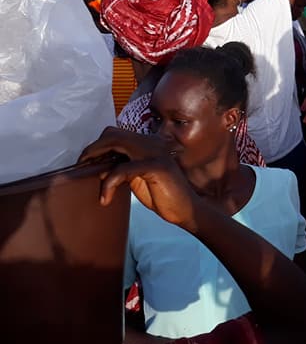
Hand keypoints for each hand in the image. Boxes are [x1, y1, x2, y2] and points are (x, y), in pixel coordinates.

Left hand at [79, 128, 199, 230]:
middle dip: (93, 149)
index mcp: (148, 143)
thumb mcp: (137, 179)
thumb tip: (98, 166)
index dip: (98, 145)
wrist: (186, 209)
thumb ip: (122, 168)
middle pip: (113, 134)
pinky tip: (106, 199)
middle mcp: (152, 143)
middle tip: (81, 166)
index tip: (86, 162)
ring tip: (90, 176)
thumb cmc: (162, 195)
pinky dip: (109, 184)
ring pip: (117, 143)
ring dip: (98, 159)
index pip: (116, 134)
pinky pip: (122, 169)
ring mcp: (155, 152)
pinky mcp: (156, 166)